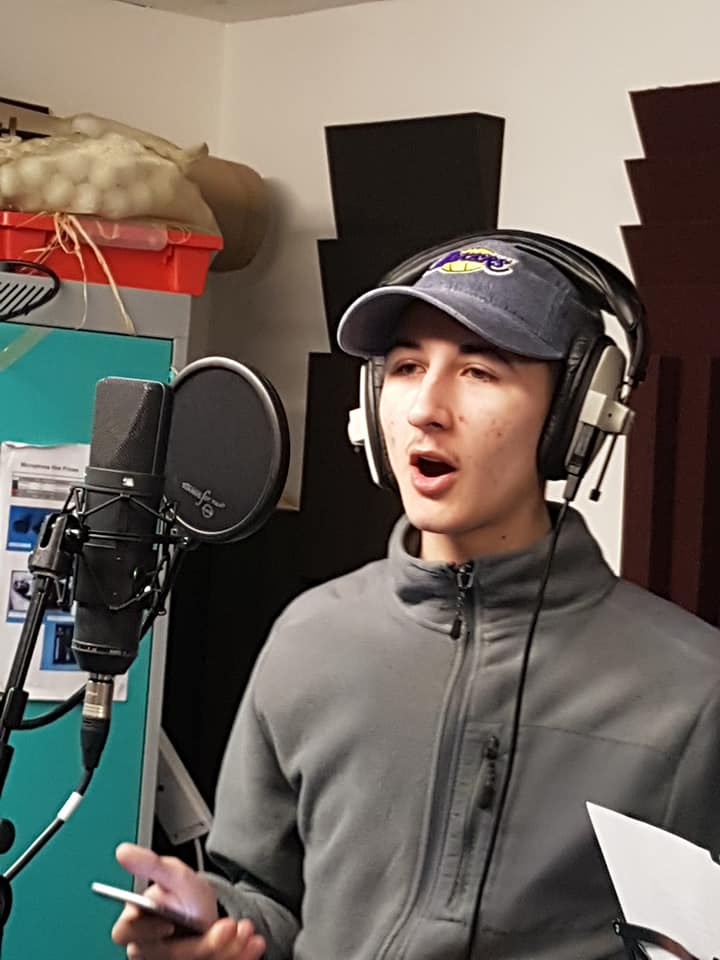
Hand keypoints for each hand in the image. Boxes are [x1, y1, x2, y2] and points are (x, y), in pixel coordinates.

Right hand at [111, 842, 265, 958]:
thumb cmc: (186, 895)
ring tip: (245, 932)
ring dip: (225, 952)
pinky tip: (251, 947)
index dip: (147, 931)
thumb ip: (151, 865)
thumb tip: (122, 851)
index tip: (169, 924)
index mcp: (136, 923)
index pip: (125, 933)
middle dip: (202, 944)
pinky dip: (236, 958)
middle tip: (229, 927)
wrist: (211, 912)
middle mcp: (148, 949)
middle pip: (165, 956)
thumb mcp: (175, 875)